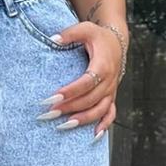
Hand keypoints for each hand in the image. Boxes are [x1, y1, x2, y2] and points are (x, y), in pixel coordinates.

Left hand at [39, 21, 126, 138]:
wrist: (116, 43)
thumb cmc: (98, 37)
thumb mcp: (85, 29)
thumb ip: (70, 33)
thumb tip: (53, 39)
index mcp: (103, 66)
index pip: (85, 83)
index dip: (69, 92)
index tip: (51, 98)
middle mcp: (109, 81)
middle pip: (89, 100)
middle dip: (69, 108)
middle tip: (48, 114)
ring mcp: (110, 91)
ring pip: (99, 110)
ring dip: (82, 120)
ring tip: (63, 126)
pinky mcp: (111, 97)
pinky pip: (110, 114)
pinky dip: (104, 126)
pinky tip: (93, 136)